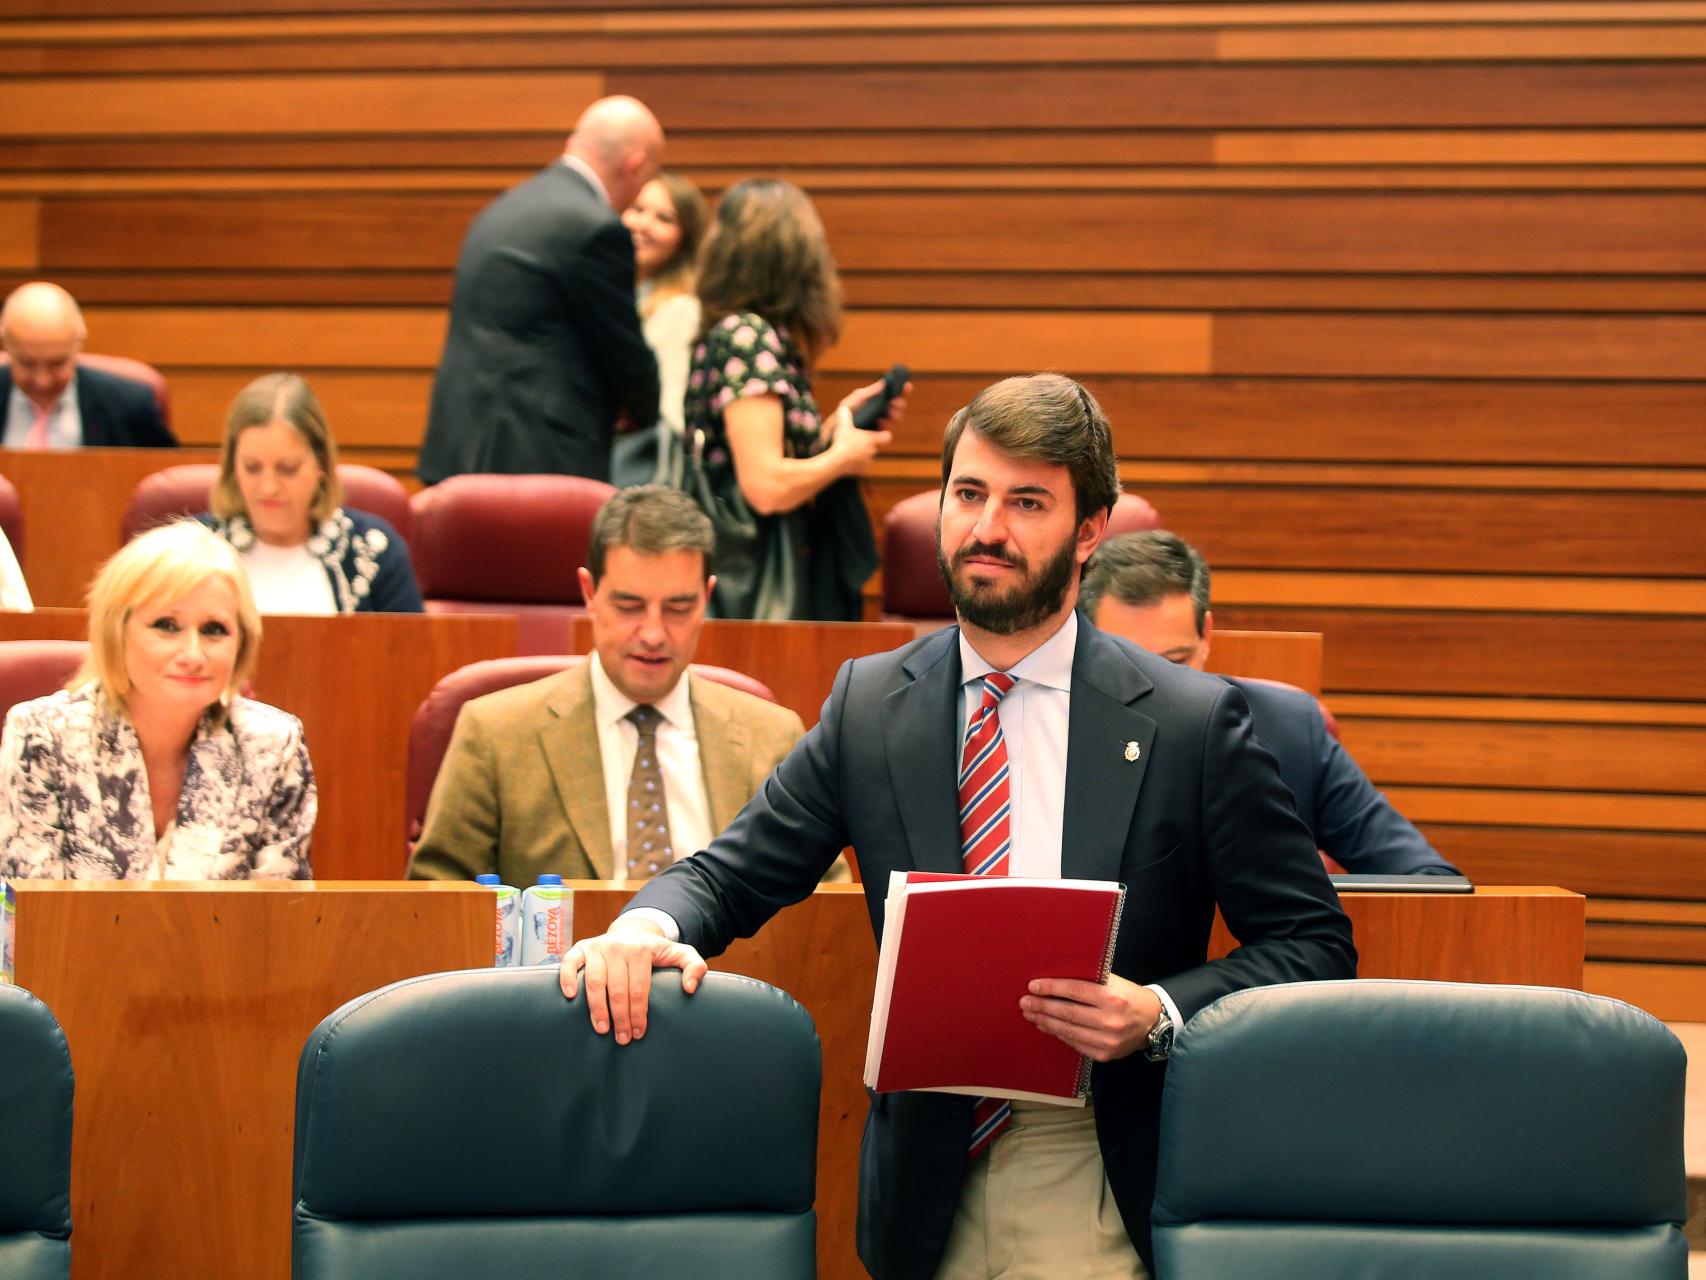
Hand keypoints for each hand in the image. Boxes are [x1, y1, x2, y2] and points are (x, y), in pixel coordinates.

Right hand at [559, 918, 707, 1044]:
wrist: (632, 931)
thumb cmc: (655, 951)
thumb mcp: (680, 954)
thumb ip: (695, 967)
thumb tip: (689, 988)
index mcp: (641, 950)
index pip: (639, 988)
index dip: (639, 1014)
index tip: (639, 1033)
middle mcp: (617, 947)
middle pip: (617, 989)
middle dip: (620, 1018)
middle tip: (623, 1039)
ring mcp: (597, 947)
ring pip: (594, 981)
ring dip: (597, 1008)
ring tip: (602, 1030)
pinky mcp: (581, 948)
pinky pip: (570, 963)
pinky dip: (567, 979)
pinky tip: (570, 998)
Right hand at [826, 400, 891, 477]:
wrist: (837, 461)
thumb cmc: (842, 442)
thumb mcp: (843, 426)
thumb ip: (845, 416)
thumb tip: (843, 408)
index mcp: (871, 440)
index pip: (887, 437)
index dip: (884, 435)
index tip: (880, 434)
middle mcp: (872, 451)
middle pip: (874, 447)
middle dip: (867, 445)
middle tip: (856, 442)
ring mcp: (868, 461)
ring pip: (868, 458)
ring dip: (862, 455)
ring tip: (850, 452)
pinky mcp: (862, 470)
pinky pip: (861, 467)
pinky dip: (856, 465)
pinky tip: (848, 462)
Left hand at [836, 377, 910, 433]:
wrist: (836, 429)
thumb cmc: (845, 412)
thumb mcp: (856, 399)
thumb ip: (869, 392)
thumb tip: (883, 383)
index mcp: (879, 401)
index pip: (894, 395)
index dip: (902, 391)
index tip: (907, 386)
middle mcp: (882, 412)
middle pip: (897, 407)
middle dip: (899, 404)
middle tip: (896, 402)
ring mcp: (881, 424)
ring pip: (895, 418)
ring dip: (895, 414)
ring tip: (891, 412)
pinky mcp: (877, 435)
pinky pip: (886, 431)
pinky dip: (885, 425)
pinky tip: (881, 421)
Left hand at [1020, 973, 1159, 1062]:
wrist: (1152, 1022)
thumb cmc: (1129, 996)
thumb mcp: (1114, 982)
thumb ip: (1090, 980)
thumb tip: (1056, 979)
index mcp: (1113, 997)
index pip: (1075, 991)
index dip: (1051, 988)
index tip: (1033, 986)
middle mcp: (1111, 1021)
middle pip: (1068, 1013)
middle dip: (1042, 1006)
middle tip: (1025, 1002)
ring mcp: (1107, 1041)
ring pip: (1068, 1030)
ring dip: (1046, 1021)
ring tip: (1031, 1014)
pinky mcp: (1104, 1055)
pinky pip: (1075, 1043)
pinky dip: (1058, 1034)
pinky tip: (1047, 1026)